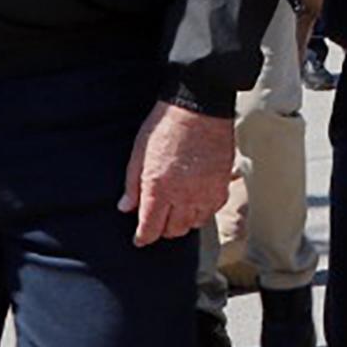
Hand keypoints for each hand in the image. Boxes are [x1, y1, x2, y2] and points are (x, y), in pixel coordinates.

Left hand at [121, 99, 232, 244]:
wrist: (198, 107)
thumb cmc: (165, 125)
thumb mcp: (139, 153)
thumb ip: (132, 184)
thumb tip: (125, 207)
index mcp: (158, 189)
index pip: (150, 228)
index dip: (143, 238)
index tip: (140, 239)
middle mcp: (183, 196)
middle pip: (172, 230)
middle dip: (161, 230)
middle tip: (156, 222)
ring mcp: (204, 192)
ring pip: (193, 224)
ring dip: (181, 222)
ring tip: (175, 212)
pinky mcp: (220, 185)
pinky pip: (211, 211)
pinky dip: (201, 213)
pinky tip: (194, 203)